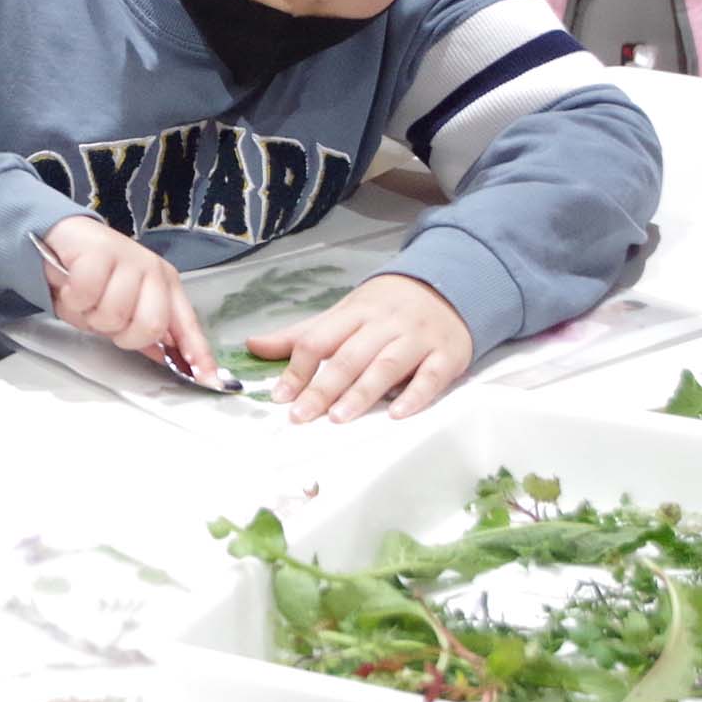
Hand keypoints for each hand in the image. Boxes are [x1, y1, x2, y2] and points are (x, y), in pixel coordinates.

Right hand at [38, 216, 218, 383]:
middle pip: (150, 326)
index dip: (198, 354)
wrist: (61, 239)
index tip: (209, 380)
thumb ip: (144, 330)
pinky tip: (71, 287)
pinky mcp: (100, 252)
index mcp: (166, 286)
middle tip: (104, 319)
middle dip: (121, 334)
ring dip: (91, 315)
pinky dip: (74, 300)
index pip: (187, 325)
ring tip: (85, 300)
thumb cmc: (93, 277)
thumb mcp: (122, 307)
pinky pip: (87, 295)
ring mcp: (129, 258)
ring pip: (113, 315)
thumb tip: (168, 358)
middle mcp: (153, 271)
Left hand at [247, 274, 471, 422]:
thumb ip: (301, 335)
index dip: (297, 369)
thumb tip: (253, 346)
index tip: (280, 396)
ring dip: (361, 393)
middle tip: (301, 416)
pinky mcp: (446, 354)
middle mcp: (384, 324)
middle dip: (323, 388)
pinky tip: (397, 414)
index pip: (319, 340)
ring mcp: (416, 338)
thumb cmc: (384, 308)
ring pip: (386, 366)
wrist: (448, 283)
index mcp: (354, 313)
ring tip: (338, 418)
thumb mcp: (342, 314)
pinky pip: (430, 377)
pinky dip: (415, 396)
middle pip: (349, 357)